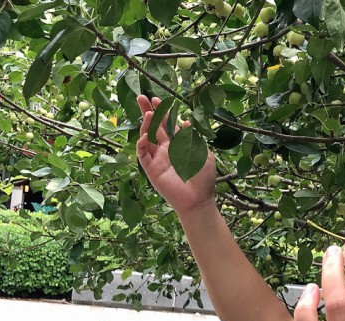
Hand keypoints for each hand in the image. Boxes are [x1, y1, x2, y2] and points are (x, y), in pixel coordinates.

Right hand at [136, 95, 216, 215]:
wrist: (198, 200)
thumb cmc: (203, 178)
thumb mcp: (203, 154)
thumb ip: (194, 139)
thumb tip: (187, 122)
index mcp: (178, 145)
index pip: (167, 125)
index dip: (162, 112)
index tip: (158, 99)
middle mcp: (166, 150)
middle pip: (154, 127)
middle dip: (147, 111)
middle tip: (141, 96)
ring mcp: (158, 159)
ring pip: (147, 138)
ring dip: (145, 125)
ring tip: (147, 113)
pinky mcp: (152, 169)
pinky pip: (142, 154)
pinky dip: (141, 144)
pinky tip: (144, 136)